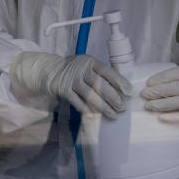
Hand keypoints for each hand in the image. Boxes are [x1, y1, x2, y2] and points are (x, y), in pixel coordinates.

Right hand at [10, 52, 131, 119]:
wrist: (50, 70)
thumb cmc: (74, 70)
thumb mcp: (87, 66)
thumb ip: (101, 74)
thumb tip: (121, 90)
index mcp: (90, 62)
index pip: (108, 71)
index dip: (120, 82)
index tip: (129, 93)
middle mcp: (81, 69)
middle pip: (100, 85)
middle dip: (113, 98)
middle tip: (121, 108)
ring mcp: (71, 79)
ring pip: (90, 95)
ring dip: (103, 107)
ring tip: (113, 115)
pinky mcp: (63, 89)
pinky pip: (78, 102)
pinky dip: (87, 110)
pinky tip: (95, 116)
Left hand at [140, 65, 178, 122]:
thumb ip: (171, 78)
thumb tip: (149, 86)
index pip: (174, 74)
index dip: (160, 78)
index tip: (148, 83)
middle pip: (175, 88)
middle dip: (157, 92)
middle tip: (144, 94)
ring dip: (161, 105)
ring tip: (148, 106)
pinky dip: (172, 117)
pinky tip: (161, 117)